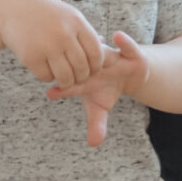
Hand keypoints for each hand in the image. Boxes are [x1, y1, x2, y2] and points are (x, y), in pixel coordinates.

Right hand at [1, 0, 107, 88]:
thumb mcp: (68, 15)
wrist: (12, 10)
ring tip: (63, 76)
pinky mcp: (30, 57)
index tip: (91, 67)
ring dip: (66, 81)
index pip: (96, 53)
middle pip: (82, 68)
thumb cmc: (45, 14)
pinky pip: (47, 77)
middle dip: (81, 76)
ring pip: (66, 77)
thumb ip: (84, 33)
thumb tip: (102, 54)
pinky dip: (48, 77)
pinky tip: (46, 68)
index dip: (96, 65)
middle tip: (76, 75)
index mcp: (76, 22)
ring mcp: (46, 46)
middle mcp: (63, 34)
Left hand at [44, 31, 149, 147]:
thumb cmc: (108, 89)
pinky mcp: (130, 52)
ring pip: (102, 52)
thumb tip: (93, 144)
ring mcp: (112, 57)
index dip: (63, 89)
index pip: (72, 85)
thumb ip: (97, 124)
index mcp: (84, 79)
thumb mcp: (101, 107)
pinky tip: (116, 36)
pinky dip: (123, 41)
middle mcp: (95, 65)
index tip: (51, 93)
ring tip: (88, 53)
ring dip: (96, 52)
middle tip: (67, 73)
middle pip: (84, 66)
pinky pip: (127, 45)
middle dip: (75, 69)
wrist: (130, 74)